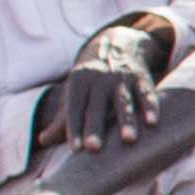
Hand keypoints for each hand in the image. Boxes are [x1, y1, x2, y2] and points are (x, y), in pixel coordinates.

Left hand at [48, 26, 164, 153]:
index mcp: (78, 81)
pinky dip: (150, 107)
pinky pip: (146, 93)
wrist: (118, 44)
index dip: (73, 128)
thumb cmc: (91, 79)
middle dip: (95, 127)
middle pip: (96, 107)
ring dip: (126, 120)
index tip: (76, 150)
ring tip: (128, 140)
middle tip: (94, 148)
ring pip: (123, 101)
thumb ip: (62, 118)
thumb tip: (41, 141)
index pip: (74, 108)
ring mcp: (122, 77)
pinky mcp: (142, 77)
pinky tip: (153, 122)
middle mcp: (99, 78)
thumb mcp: (75, 92)